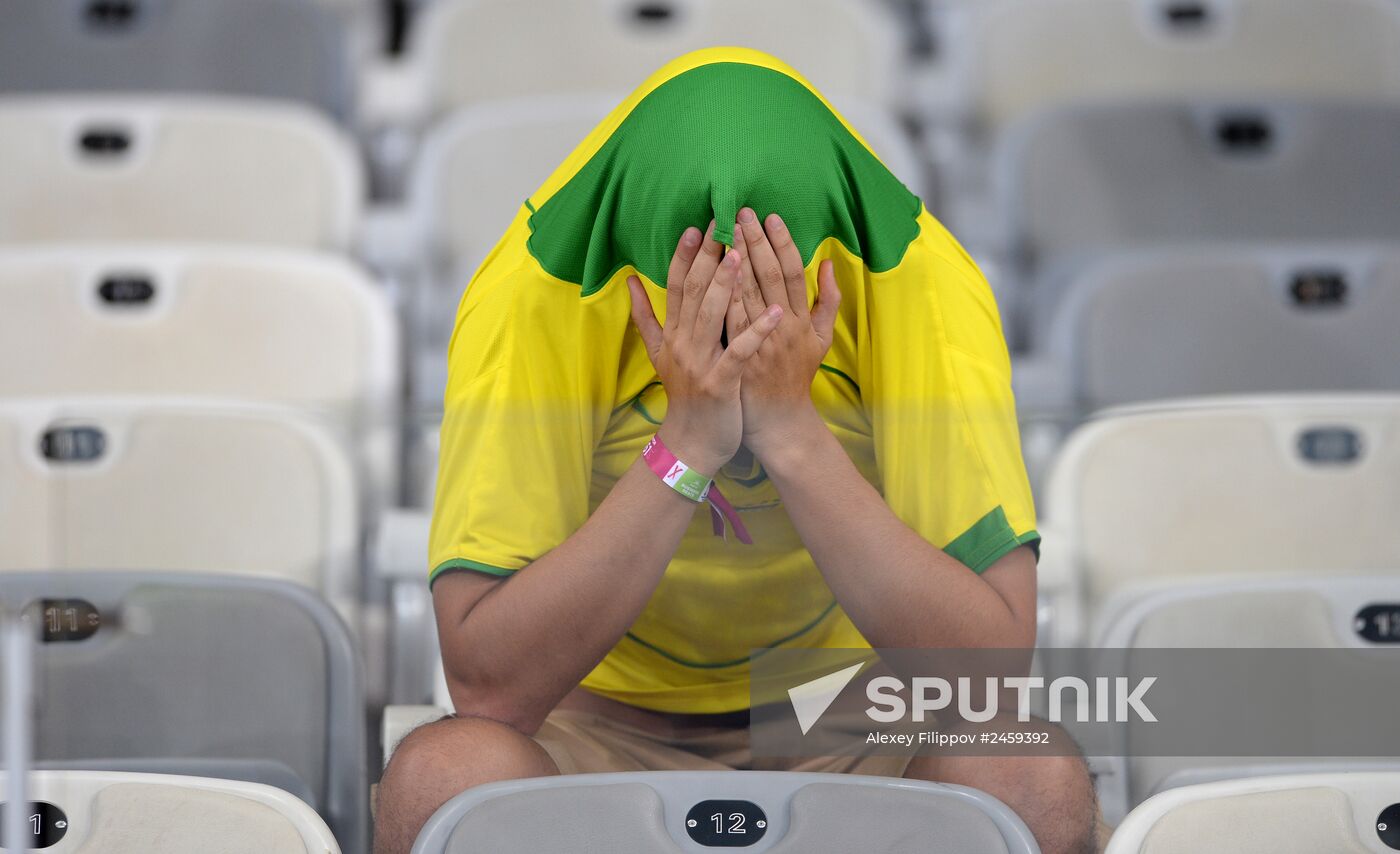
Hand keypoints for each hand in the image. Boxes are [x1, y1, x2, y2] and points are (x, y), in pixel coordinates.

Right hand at [628, 221, 782, 476]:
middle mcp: (682, 344)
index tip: (697, 226)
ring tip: (742, 255)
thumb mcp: (658, 354)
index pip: (676, 286)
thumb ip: (645, 316)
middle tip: (724, 224)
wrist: (690, 443)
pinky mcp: (721, 384)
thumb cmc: (685, 395)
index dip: (684, 255)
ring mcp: (700, 363)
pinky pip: (739, 353)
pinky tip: (775, 312)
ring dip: (726, 284)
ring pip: (712, 316)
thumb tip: (630, 280)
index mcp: (672, 334)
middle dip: (708, 257)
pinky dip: (757, 332)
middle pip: (693, 292)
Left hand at [727, 208, 840, 460]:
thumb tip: (829, 263)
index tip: (770, 217)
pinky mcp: (740, 355)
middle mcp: (784, 327)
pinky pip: (729, 319)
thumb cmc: (797, 375)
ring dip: (735, 260)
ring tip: (723, 230)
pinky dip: (721, 294)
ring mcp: (761, 341)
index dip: (783, 243)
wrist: (778, 417)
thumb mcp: (822, 339)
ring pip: (747, 293)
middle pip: (769, 276)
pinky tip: (711, 271)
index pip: (794, 272)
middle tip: (741, 211)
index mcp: (803, 319)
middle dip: (755, 241)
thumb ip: (829, 300)